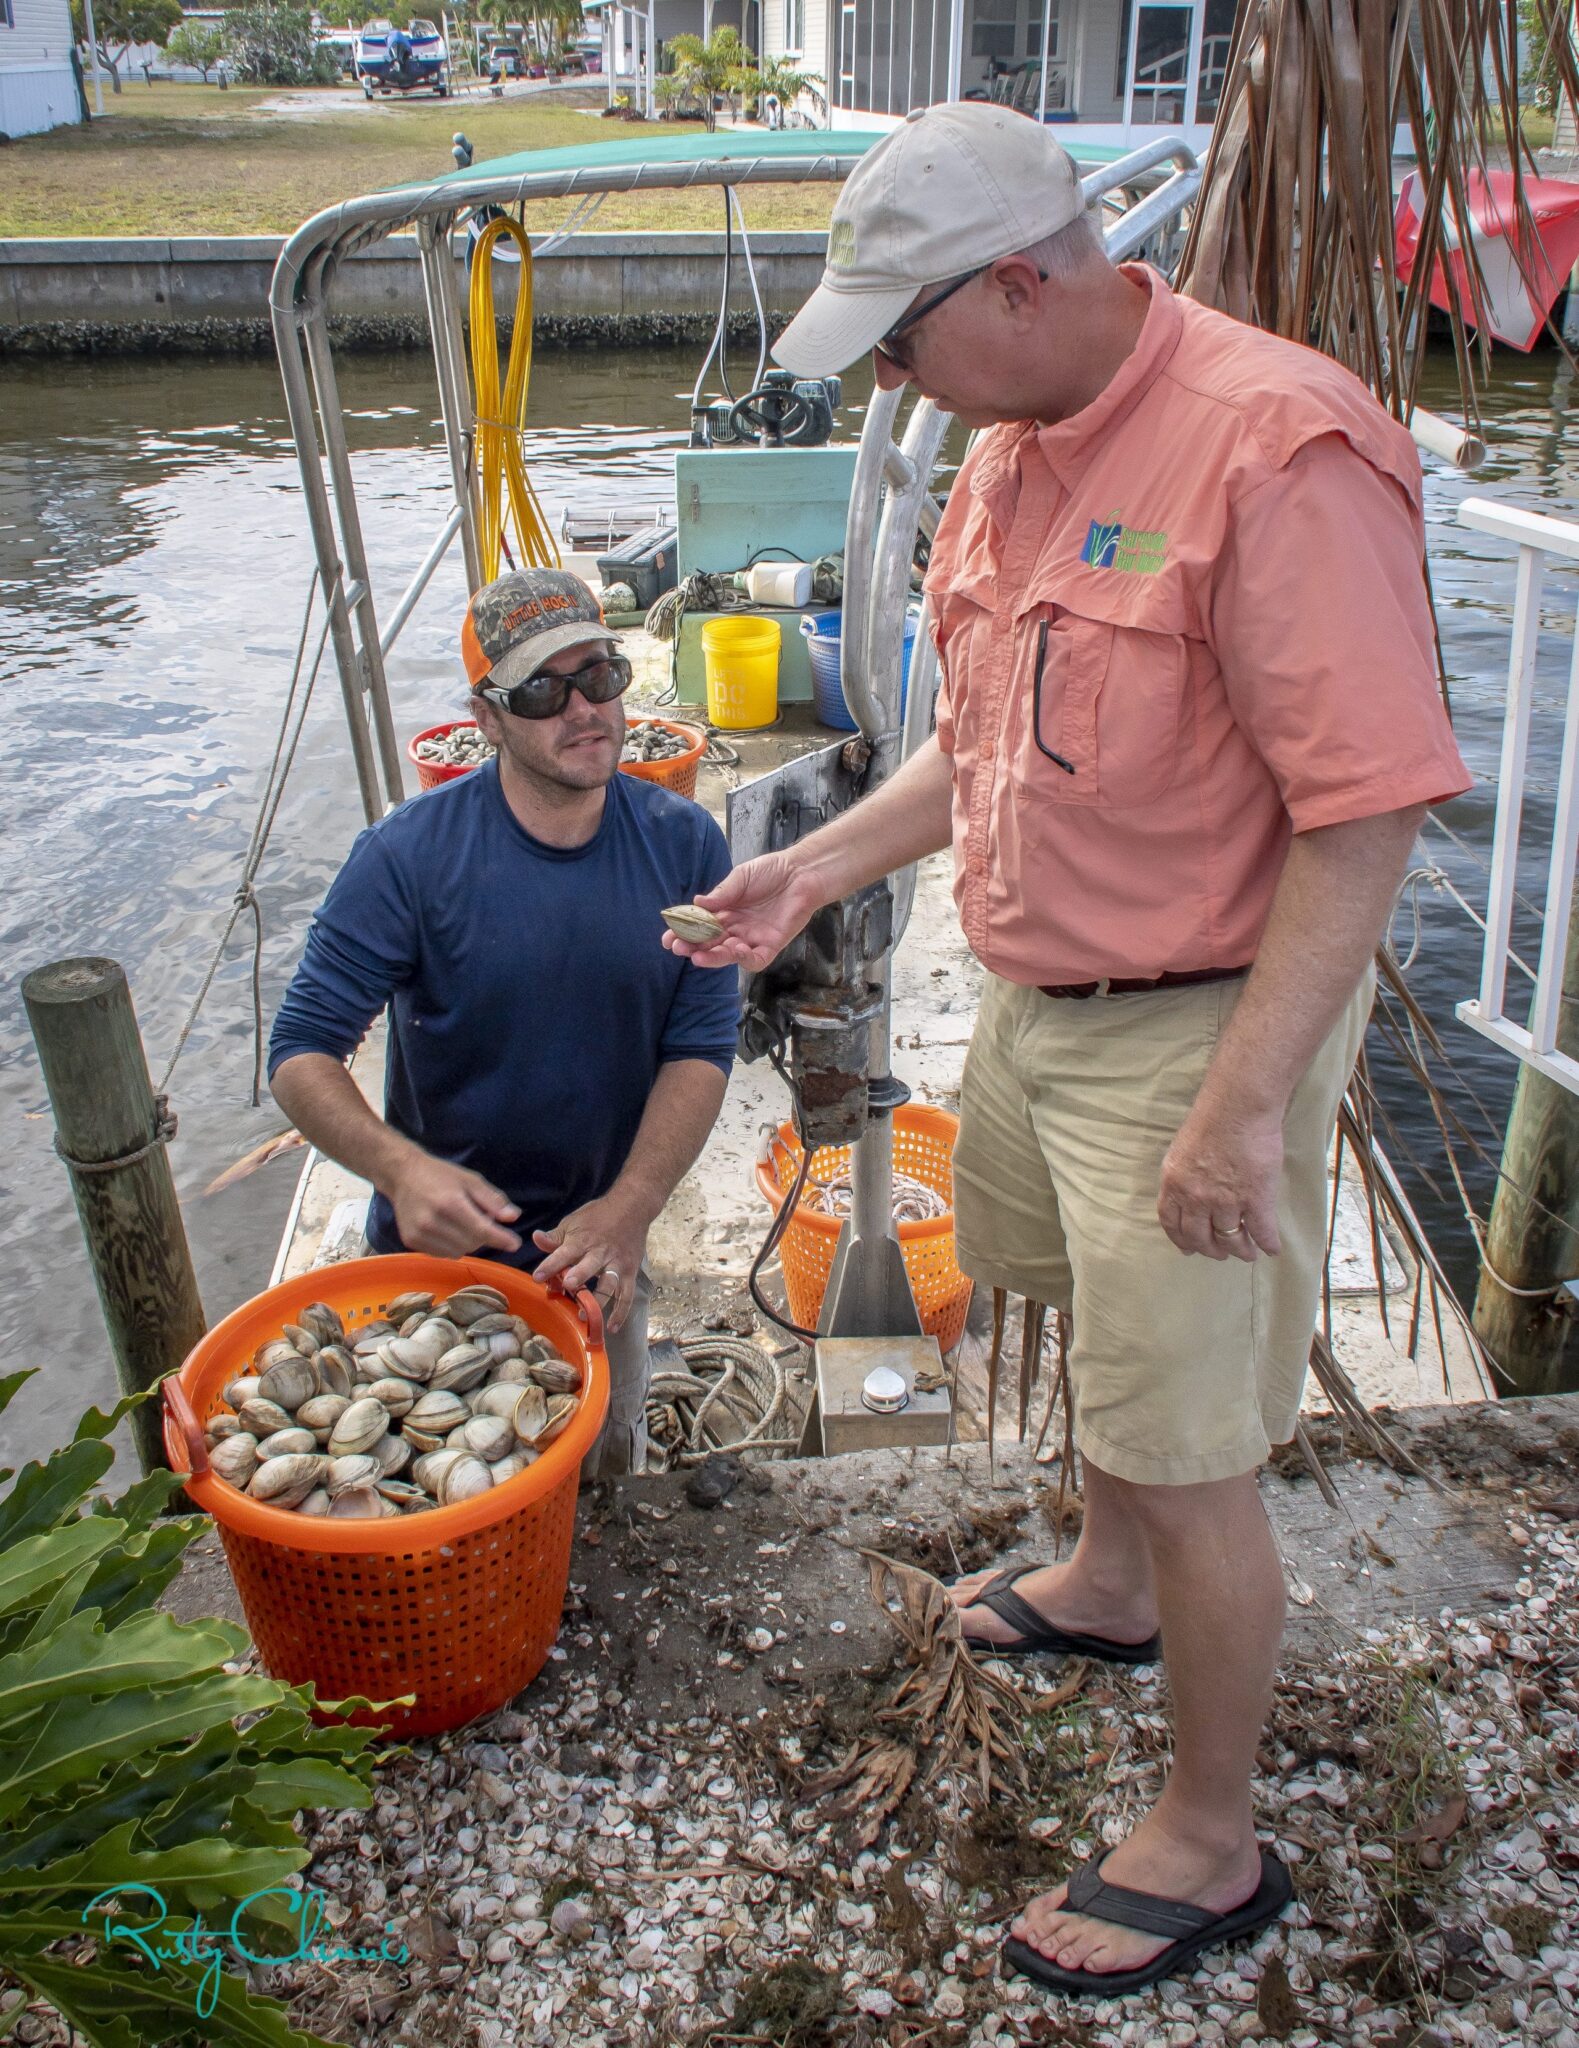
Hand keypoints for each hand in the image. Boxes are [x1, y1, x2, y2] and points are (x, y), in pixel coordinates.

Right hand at [385, 1152, 521, 1258]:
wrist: (402, 1175)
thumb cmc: (440, 1175)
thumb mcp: (470, 1180)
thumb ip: (492, 1200)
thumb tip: (513, 1217)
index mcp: (450, 1203)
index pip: (481, 1229)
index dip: (501, 1238)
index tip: (515, 1243)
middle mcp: (432, 1221)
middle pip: (472, 1243)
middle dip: (483, 1235)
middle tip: (480, 1219)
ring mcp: (419, 1233)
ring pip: (458, 1252)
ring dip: (467, 1242)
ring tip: (461, 1222)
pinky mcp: (410, 1241)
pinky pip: (442, 1254)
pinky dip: (451, 1245)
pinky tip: (447, 1229)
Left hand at [532, 1195, 648, 1332]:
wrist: (632, 1207)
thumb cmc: (597, 1216)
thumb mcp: (573, 1222)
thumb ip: (555, 1237)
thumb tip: (536, 1238)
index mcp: (582, 1240)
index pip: (564, 1253)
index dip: (551, 1265)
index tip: (538, 1277)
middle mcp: (600, 1253)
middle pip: (589, 1267)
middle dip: (578, 1278)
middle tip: (567, 1287)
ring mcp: (617, 1265)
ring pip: (608, 1285)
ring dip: (597, 1300)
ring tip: (584, 1316)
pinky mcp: (630, 1273)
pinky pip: (627, 1295)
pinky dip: (621, 1312)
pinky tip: (610, 1327)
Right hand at [661, 851, 821, 972]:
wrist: (800, 872)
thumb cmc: (770, 872)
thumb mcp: (740, 878)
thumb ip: (721, 893)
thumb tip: (697, 902)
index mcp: (725, 912)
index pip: (699, 927)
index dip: (684, 934)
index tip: (668, 938)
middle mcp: (736, 929)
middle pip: (711, 944)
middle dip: (693, 948)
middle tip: (679, 949)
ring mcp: (753, 938)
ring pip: (729, 955)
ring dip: (714, 957)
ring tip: (700, 955)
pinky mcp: (771, 944)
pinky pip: (756, 960)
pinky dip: (745, 959)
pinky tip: (736, 950)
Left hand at [1157, 1103, 1283, 1260]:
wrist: (1238, 1107)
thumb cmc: (1211, 1120)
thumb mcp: (1182, 1150)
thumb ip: (1183, 1175)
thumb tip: (1187, 1192)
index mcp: (1174, 1184)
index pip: (1172, 1224)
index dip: (1182, 1240)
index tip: (1189, 1249)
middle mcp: (1196, 1198)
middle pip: (1200, 1237)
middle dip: (1211, 1250)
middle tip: (1221, 1254)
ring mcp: (1226, 1201)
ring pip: (1231, 1239)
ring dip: (1241, 1250)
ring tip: (1247, 1253)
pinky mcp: (1255, 1198)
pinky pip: (1262, 1231)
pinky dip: (1268, 1243)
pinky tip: (1272, 1248)